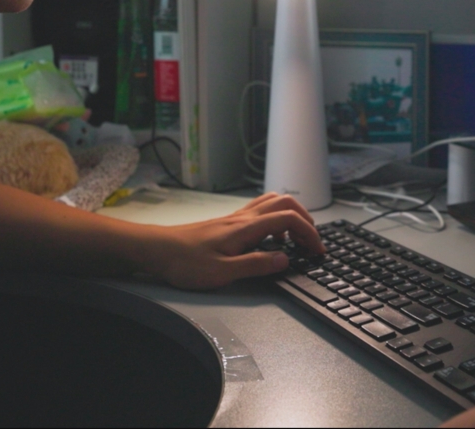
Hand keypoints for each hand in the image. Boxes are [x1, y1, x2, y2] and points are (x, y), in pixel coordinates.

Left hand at [143, 193, 324, 289]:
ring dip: (291, 215)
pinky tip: (269, 239)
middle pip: (285, 202)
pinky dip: (274, 218)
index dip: (309, 232)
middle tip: (312, 242)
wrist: (156, 249)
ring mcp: (235, 218)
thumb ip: (256, 265)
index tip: (318, 250)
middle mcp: (243, 217)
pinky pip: (259, 211)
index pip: (289, 219)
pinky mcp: (227, 223)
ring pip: (272, 202)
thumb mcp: (222, 272)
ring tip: (296, 239)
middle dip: (306, 219)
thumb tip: (285, 259)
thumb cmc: (184, 262)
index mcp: (246, 228)